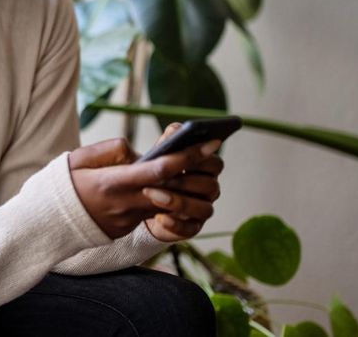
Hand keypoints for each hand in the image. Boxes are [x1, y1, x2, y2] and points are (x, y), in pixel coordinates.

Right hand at [67, 124, 221, 240]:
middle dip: (196, 171)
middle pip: (172, 189)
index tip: (208, 143)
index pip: (159, 170)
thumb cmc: (61, 185)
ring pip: (168, 204)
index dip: (187, 157)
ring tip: (192, 168)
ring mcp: (128, 220)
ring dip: (184, 187)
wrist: (46, 222)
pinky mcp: (127, 229)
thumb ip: (110, 150)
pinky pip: (152, 212)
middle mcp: (124, 204)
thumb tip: (136, 151)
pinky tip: (169, 184)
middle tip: (213, 151)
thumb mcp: (79, 158)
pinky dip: (163, 198)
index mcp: (112, 183)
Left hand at [142, 123, 224, 242]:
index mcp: (205, 169)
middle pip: (211, 186)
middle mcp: (209, 189)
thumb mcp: (158, 155)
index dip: (202, 160)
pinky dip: (175, 224)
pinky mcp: (191, 228)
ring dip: (179, 201)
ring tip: (153, 195)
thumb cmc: (154, 172)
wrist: (141, 201)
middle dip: (187, 180)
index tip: (185, 155)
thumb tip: (177, 129)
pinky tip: (159, 217)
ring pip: (204, 209)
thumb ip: (168, 141)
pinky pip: (190, 229)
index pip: (215, 163)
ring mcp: (202, 210)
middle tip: (164, 177)